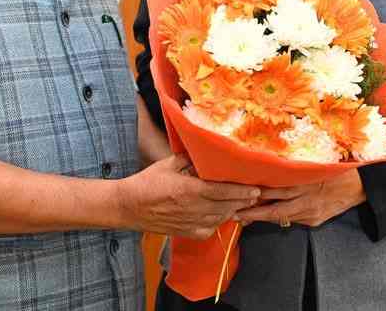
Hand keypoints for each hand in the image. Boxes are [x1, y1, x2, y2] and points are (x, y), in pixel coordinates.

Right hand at [116, 154, 260, 238]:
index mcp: (190, 190)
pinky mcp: (188, 232)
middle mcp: (193, 209)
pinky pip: (211, 229)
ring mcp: (191, 223)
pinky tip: (225, 214)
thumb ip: (191, 160)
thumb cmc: (148, 182)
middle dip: (243, 201)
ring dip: (234, 211)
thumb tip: (208, 153)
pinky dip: (220, 221)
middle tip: (256, 194)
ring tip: (244, 203)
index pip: (223, 191)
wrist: (129, 206)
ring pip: (221, 218)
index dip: (241, 191)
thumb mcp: (169, 164)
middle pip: (226, 206)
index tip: (255, 188)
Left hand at [234, 170, 365, 227]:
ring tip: (244, 216)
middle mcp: (308, 201)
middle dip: (254, 212)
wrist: (359, 186)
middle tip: (235, 213)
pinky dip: (279, 217)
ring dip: (263, 217)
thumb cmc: (336, 169)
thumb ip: (295, 167)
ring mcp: (311, 214)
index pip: (278, 191)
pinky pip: (293, 219)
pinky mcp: (315, 221)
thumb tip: (272, 163)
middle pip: (276, 208)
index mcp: (307, 184)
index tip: (243, 191)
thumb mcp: (315, 164)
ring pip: (282, 217)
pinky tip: (266, 216)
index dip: (259, 193)